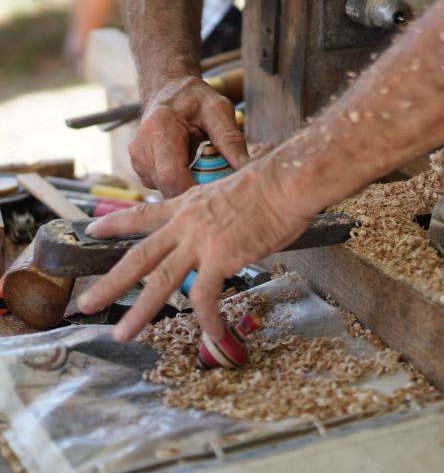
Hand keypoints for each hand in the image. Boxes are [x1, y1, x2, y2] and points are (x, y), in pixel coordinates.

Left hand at [77, 163, 311, 341]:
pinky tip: (214, 333)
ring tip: (122, 334)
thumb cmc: (269, 186)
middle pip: (139, 256)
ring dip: (139, 311)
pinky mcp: (221, 257)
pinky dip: (208, 320)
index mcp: (187, 205)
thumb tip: (222, 228)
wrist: (285, 183)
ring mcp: (201, 241)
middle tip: (86, 302)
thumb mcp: (229, 192)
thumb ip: (216, 214)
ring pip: (160, 282)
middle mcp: (186, 224)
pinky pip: (207, 297)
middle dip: (110, 282)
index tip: (92, 230)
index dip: (115, 223)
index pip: (143, 214)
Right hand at [130, 76, 248, 197]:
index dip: (194, 191)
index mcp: (159, 127)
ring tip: (206, 170)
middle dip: (196, 192)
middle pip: (169, 187)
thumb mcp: (219, 111)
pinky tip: (192, 169)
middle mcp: (141, 147)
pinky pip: (163, 188)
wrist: (168, 90)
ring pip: (167, 191)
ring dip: (189, 188)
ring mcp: (138, 161)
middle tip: (220, 186)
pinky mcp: (141, 170)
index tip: (219, 194)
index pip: (172, 175)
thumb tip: (248, 168)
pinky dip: (181, 184)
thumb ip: (232, 140)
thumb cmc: (195, 99)